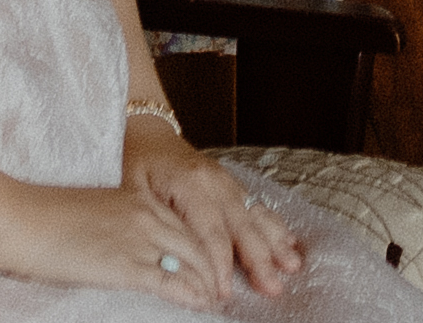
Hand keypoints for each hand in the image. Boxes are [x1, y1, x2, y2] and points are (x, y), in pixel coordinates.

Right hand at [4, 174, 238, 308]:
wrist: (21, 219)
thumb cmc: (47, 218)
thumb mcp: (96, 213)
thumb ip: (122, 225)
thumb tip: (130, 248)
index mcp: (140, 201)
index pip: (188, 225)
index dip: (207, 247)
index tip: (215, 264)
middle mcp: (146, 216)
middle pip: (197, 243)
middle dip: (216, 268)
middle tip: (225, 288)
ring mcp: (138, 239)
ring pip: (190, 262)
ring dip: (208, 284)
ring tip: (217, 300)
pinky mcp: (124, 265)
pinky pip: (168, 281)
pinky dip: (189, 294)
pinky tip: (200, 304)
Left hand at [119, 134, 314, 302]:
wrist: (147, 129)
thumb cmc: (136, 159)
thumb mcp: (131, 190)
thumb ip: (154, 221)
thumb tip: (170, 258)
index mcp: (190, 182)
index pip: (210, 231)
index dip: (220, 264)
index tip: (224, 292)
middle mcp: (214, 180)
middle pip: (241, 225)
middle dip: (259, 258)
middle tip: (272, 287)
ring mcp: (226, 180)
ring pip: (255, 215)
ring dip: (274, 243)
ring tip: (291, 265)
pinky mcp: (231, 184)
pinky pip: (256, 205)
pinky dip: (274, 225)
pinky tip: (288, 242)